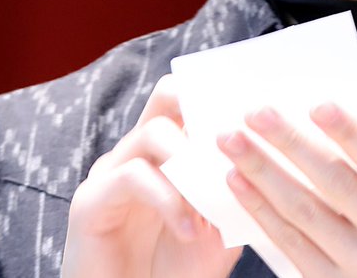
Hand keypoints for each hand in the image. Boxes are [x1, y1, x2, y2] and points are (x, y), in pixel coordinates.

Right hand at [62, 75, 242, 277]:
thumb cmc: (175, 270)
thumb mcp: (217, 230)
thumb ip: (235, 196)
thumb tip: (266, 160)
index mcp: (166, 152)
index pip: (190, 100)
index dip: (220, 98)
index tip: (254, 109)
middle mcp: (136, 152)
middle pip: (165, 95)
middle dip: (202, 108)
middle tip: (231, 136)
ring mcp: (110, 172)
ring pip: (153, 132)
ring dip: (191, 164)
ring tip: (211, 204)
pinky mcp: (90, 201)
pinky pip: (132, 176)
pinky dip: (168, 200)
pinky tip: (189, 230)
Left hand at [217, 104, 356, 277]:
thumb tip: (352, 128)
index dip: (352, 134)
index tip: (317, 106)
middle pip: (337, 183)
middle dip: (291, 143)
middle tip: (257, 114)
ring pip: (305, 212)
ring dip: (264, 172)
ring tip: (234, 143)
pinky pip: (290, 243)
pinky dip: (261, 210)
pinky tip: (240, 184)